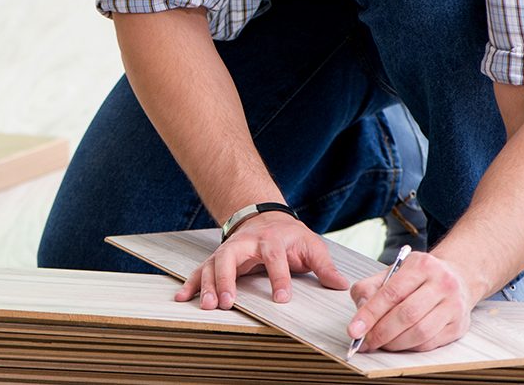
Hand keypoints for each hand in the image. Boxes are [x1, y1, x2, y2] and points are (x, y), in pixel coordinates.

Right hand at [174, 212, 348, 308]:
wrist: (266, 217)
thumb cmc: (290, 236)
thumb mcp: (311, 244)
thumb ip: (324, 265)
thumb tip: (341, 284)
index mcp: (272, 240)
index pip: (275, 257)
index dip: (279, 277)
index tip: (282, 298)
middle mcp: (246, 244)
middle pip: (231, 256)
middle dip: (227, 279)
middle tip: (227, 301)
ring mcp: (229, 250)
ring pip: (212, 265)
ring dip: (207, 285)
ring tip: (206, 305)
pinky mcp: (218, 259)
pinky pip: (201, 270)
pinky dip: (190, 284)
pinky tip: (182, 297)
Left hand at [347, 252, 472, 351]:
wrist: (457, 277)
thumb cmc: (419, 277)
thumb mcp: (393, 272)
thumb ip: (370, 288)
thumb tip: (360, 315)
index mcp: (421, 265)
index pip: (391, 293)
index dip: (370, 314)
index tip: (354, 330)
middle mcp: (442, 283)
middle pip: (407, 315)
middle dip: (381, 333)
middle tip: (365, 342)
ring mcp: (453, 305)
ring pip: (420, 333)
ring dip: (395, 343)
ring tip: (381, 343)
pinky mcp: (459, 326)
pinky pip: (430, 343)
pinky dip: (410, 347)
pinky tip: (400, 343)